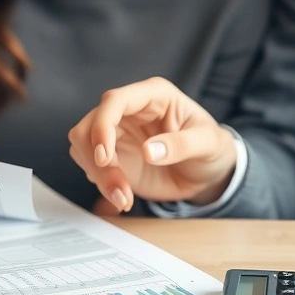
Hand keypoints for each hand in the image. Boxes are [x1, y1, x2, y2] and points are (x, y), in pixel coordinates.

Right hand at [68, 78, 236, 212]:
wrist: (208, 173)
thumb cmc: (211, 148)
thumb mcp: (208, 143)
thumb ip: (181, 144)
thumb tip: (149, 151)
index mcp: (154, 96)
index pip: (114, 101)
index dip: (103, 125)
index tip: (104, 157)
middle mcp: (130, 111)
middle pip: (89, 125)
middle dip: (96, 158)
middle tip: (118, 187)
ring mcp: (118, 134)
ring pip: (84, 147)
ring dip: (98, 176)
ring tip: (124, 197)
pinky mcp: (113, 157)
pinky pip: (92, 167)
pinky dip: (102, 186)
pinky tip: (124, 198)